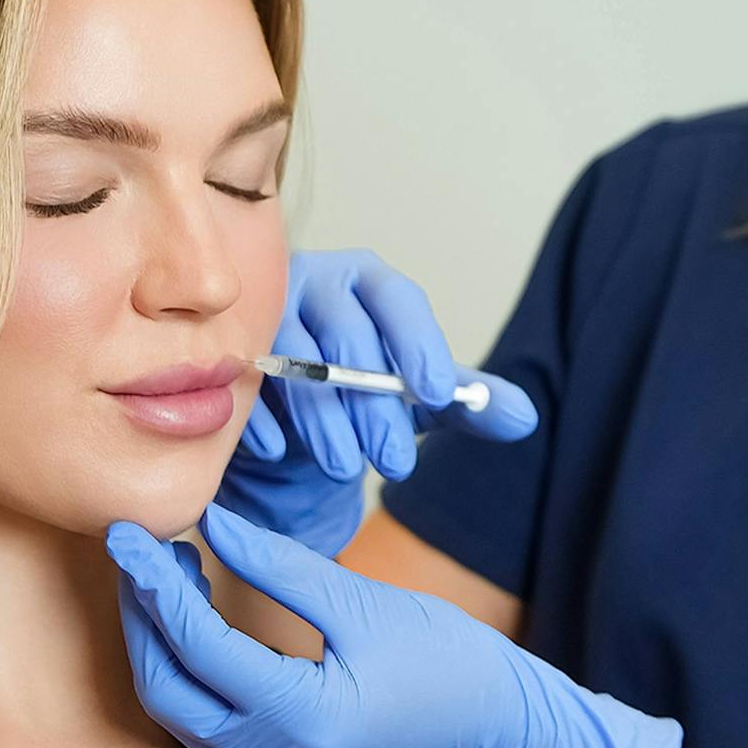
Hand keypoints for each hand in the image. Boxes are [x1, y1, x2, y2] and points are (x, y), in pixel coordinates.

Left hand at [109, 504, 681, 747]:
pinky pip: (207, 727)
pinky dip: (187, 675)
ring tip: (164, 578)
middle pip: (169, 689)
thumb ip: (284, 568)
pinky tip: (194, 624)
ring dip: (160, 648)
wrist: (500, 731)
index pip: (198, 646)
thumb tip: (213, 527)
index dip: (155, 585)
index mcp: (300, 717)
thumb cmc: (449, 662)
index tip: (128, 534)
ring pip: (180, 715)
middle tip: (138, 552)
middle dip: (143, 619)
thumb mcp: (367, 603)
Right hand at [219, 247, 536, 555]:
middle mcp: (314, 280)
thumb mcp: (423, 400)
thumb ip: (472, 404)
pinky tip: (281, 454)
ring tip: (345, 467)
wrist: (292, 425)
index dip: (421, 346)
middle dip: (373, 401)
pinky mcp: (222, 349)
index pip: (399, 301)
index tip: (441, 396)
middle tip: (396, 461)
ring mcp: (261, 310)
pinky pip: (241, 380)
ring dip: (322, 416)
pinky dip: (263, 418)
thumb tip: (524, 418)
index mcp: (368, 280)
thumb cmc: (366, 395)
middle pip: (346, 331)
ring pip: (293, 355)